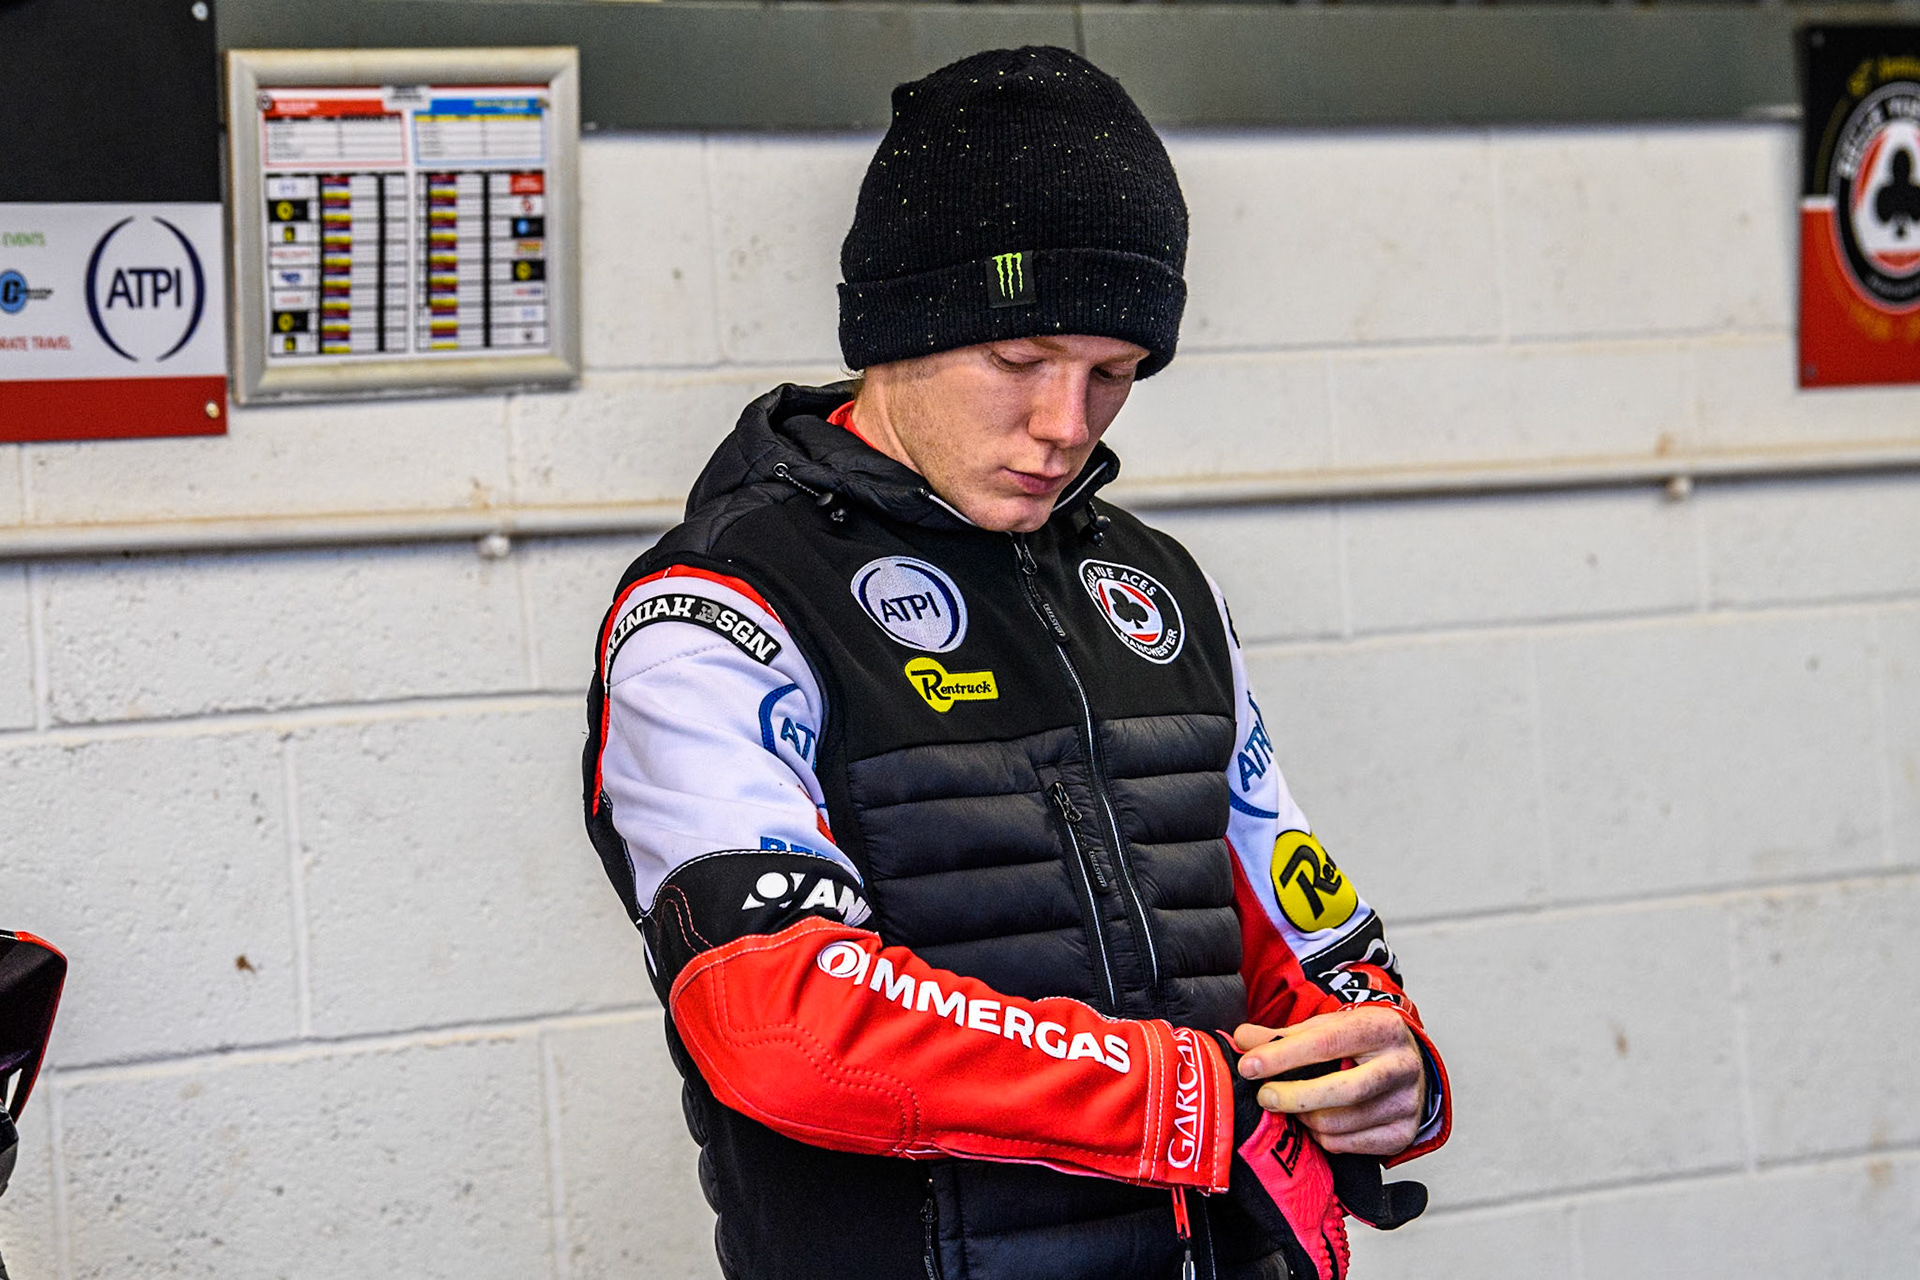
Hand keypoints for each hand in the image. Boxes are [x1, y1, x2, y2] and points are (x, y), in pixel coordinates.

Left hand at [1232, 1007, 1426, 1157]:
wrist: (1407, 1065)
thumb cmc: (1359, 1044)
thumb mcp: (1326, 1027)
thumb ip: (1283, 1034)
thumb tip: (1242, 1039)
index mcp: (1381, 1027)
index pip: (1327, 1042)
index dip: (1283, 1056)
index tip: (1249, 1066)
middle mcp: (1401, 1065)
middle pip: (1343, 1089)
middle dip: (1294, 1096)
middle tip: (1263, 1096)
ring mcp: (1407, 1103)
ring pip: (1341, 1122)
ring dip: (1304, 1118)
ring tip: (1290, 1106)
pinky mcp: (1403, 1134)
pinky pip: (1347, 1145)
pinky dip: (1322, 1136)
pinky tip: (1315, 1121)